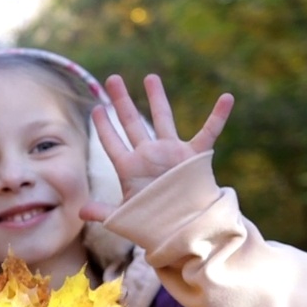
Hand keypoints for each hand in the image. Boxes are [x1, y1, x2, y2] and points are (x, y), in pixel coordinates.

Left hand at [80, 74, 232, 222]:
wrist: (183, 229)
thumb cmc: (152, 225)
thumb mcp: (124, 217)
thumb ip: (103, 212)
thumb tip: (80, 212)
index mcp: (129, 168)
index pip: (111, 142)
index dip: (104, 126)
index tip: (95, 108)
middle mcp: (148, 155)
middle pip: (132, 122)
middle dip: (121, 101)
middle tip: (112, 79)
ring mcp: (171, 153)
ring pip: (163, 119)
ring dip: (157, 98)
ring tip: (150, 77)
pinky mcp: (193, 157)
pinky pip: (208, 133)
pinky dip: (218, 116)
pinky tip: (226, 98)